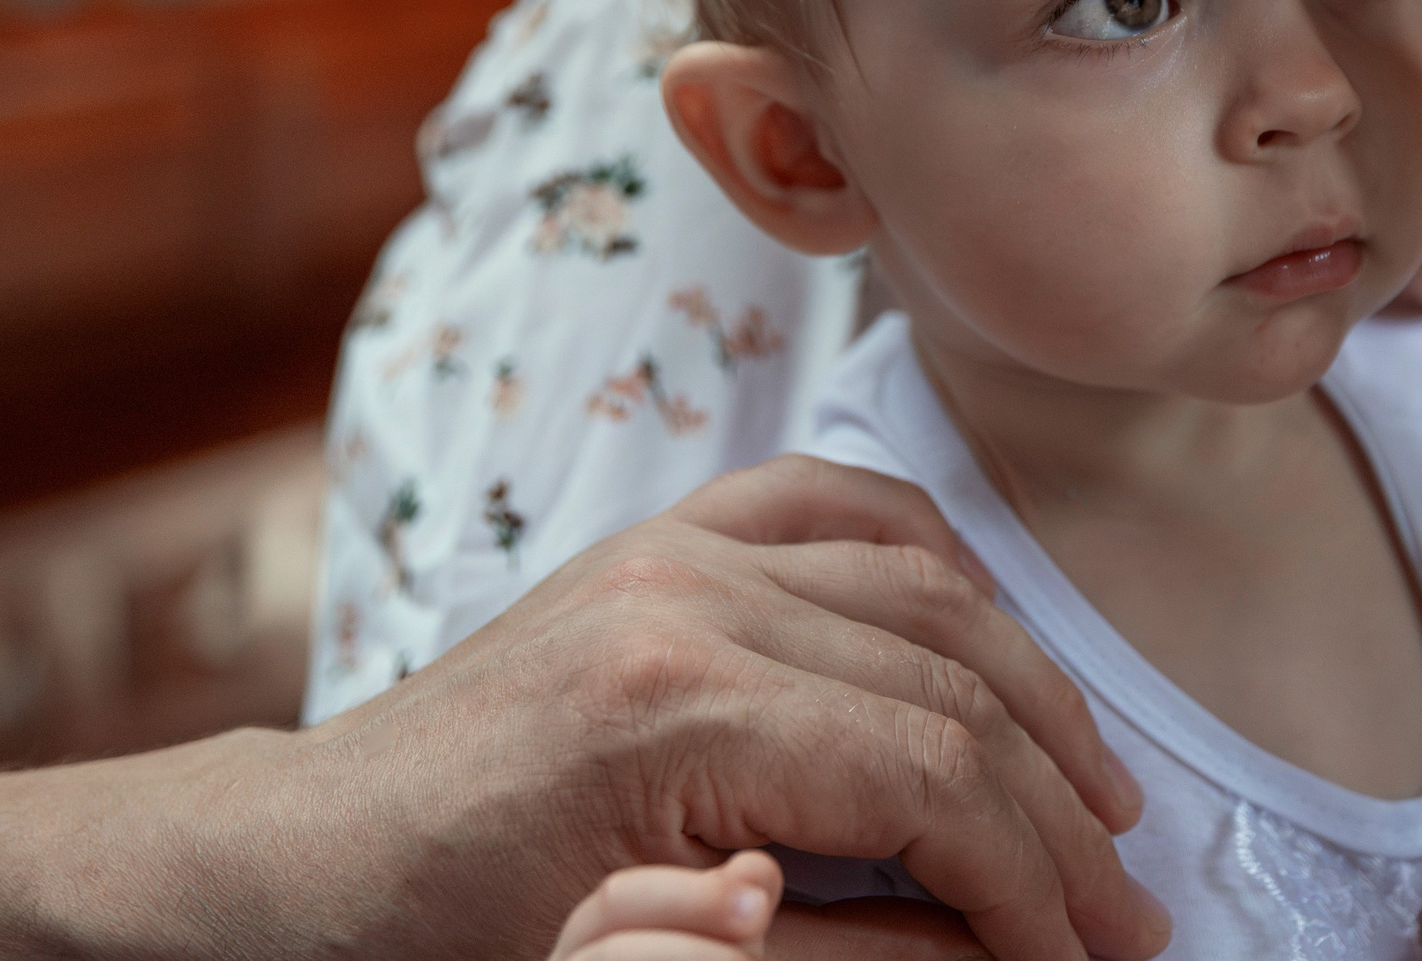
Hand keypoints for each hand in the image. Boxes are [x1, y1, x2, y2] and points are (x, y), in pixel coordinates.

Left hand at [0, 458, 1161, 960]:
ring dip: (1029, 687)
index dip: (1035, 880)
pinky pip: (838, 506)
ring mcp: (675, 548)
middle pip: (947, 684)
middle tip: (1128, 906)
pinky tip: (988, 621)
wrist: (293, 870)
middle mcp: (686, 594)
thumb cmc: (434, 945)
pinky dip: (934, 555)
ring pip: (924, 585)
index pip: (928, 778)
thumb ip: (833, 958)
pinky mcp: (662, 540)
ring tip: (1095, 792)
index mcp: (671, 707)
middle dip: (1055, 806)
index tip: (1091, 956)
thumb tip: (1002, 953)